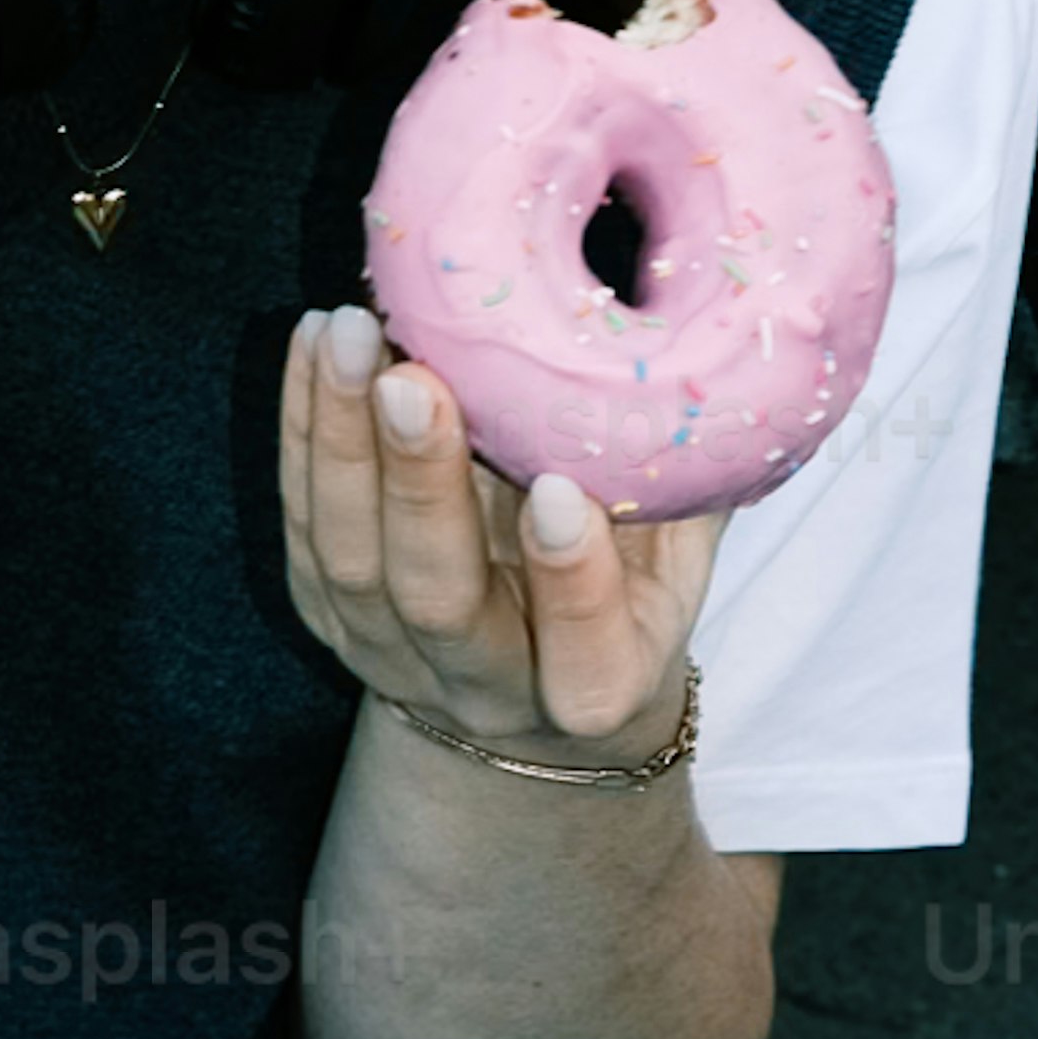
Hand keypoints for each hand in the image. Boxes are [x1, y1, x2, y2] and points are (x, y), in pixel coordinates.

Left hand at [279, 304, 717, 764]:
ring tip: (349, 333)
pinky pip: (301, 525)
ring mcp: (389, 656)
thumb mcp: (682, 564)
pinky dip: (302, 430)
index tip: (561, 490)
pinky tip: (313, 346)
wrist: (528, 705)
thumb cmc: (632, 601)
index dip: (573, 584)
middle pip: (437, 600)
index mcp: (595, 691)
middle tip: (412, 378)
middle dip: (420, 486)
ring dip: (342, 441)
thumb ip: (691, 485)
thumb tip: (736, 350)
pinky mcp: (326, 615)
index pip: (584, 659)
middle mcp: (484, 688)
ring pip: (350, 561)